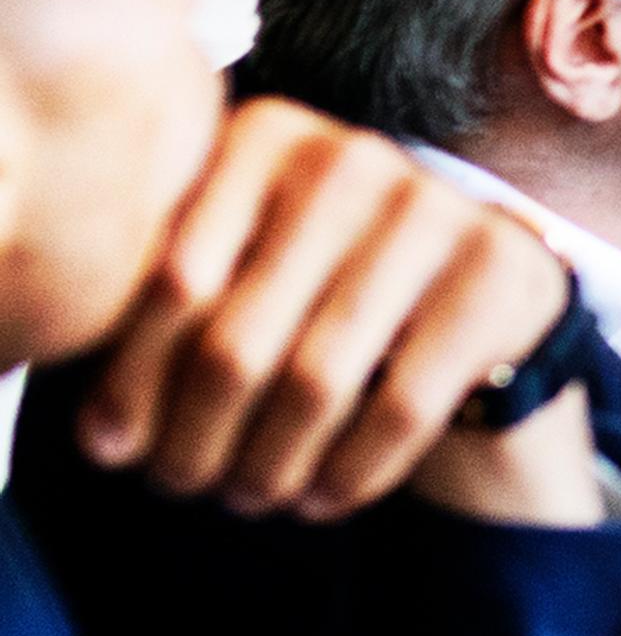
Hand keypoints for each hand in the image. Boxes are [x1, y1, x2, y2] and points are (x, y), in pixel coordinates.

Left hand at [71, 100, 594, 525]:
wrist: (489, 291)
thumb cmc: (337, 286)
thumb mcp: (252, 264)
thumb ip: (176, 309)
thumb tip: (104, 437)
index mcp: (267, 137)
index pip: (174, 280)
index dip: (135, 378)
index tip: (113, 449)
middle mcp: (351, 159)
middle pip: (239, 338)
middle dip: (199, 435)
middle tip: (181, 489)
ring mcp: (436, 213)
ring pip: (318, 380)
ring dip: (271, 463)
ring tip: (249, 499)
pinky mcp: (500, 278)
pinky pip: (405, 405)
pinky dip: (353, 469)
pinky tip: (323, 499)